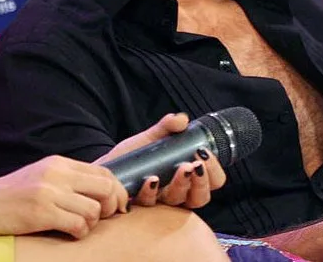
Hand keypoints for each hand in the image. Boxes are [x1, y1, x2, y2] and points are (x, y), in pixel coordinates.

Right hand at [0, 155, 129, 238]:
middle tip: (101, 218)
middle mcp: (56, 173)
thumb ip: (67, 179)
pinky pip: (79, 225)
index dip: (116, 190)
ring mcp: (49, 192)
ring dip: (91, 223)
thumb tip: (101, 191)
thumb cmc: (9, 196)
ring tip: (77, 226)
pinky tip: (67, 233)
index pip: (104, 171)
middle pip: (106, 187)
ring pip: (95, 209)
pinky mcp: (42, 212)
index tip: (115, 206)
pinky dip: (79, 233)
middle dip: (111, 206)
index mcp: (58, 163)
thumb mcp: (40, 177)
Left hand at [94, 113, 226, 208]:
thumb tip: (181, 119)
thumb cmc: (135, 155)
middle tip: (194, 165)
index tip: (205, 153)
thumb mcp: (152, 138)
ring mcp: (160, 200)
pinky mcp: (139, 203)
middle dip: (201, 181)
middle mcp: (177, 192)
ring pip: (179, 201)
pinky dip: (152, 191)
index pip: (213, 181)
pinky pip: (150, 203)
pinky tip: (151, 179)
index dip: (214, 171)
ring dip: (181, 185)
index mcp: (187, 177)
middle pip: (200, 197)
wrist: (107, 164)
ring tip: (180, 169)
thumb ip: (167, 127)